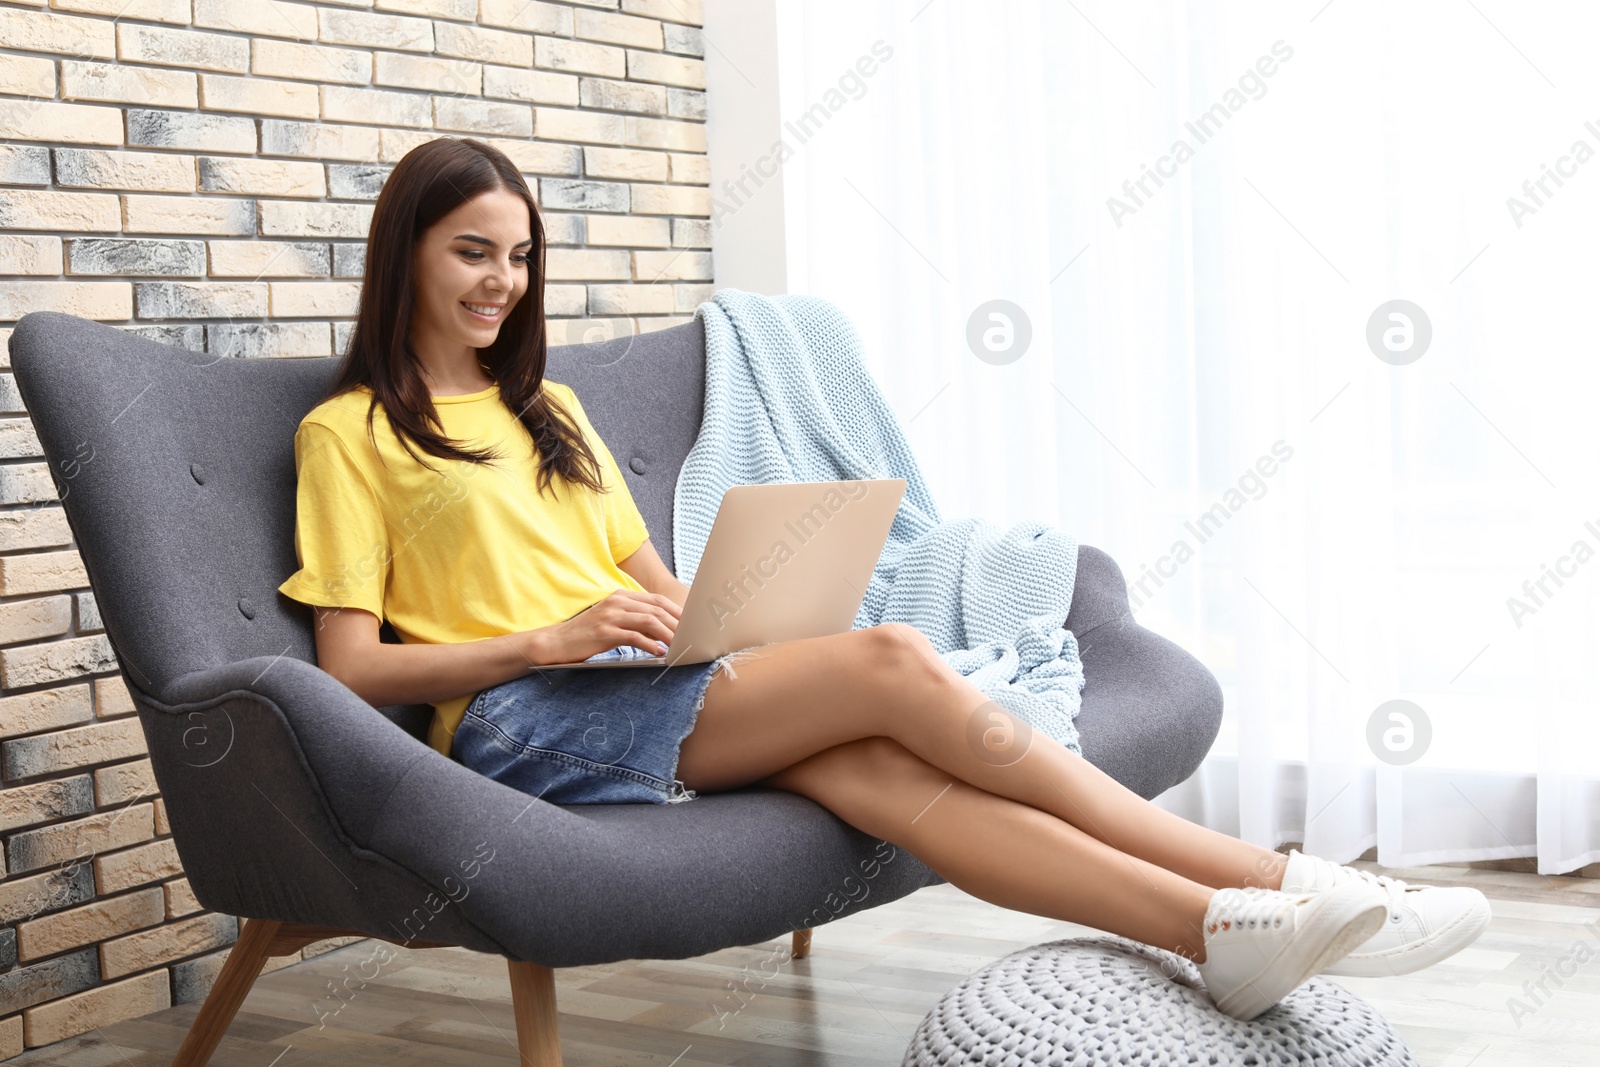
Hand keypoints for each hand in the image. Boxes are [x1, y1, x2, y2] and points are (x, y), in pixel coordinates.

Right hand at [528, 589, 681, 664]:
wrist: (556, 642)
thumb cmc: (586, 635)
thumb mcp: (611, 621)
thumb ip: (634, 621)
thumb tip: (662, 631)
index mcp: (620, 597)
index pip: (656, 600)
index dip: (676, 611)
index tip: (691, 623)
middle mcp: (617, 602)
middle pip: (656, 609)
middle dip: (677, 623)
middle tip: (691, 636)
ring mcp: (610, 616)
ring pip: (649, 621)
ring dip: (668, 634)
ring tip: (680, 646)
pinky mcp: (604, 632)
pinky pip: (634, 636)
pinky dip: (650, 644)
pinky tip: (659, 652)